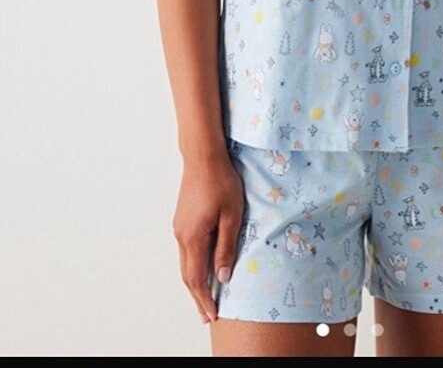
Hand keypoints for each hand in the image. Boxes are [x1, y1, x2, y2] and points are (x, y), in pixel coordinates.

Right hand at [172, 153, 244, 323]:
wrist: (203, 156)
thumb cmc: (221, 181)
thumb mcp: (232, 216)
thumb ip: (226, 247)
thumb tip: (222, 277)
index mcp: (193, 237)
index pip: (197, 279)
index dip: (205, 300)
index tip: (212, 316)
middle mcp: (181, 235)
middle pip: (187, 275)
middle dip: (198, 297)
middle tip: (207, 316)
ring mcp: (179, 226)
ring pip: (185, 262)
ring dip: (195, 282)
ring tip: (206, 297)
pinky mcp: (182, 219)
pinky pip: (186, 250)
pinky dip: (194, 265)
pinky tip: (203, 268)